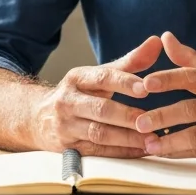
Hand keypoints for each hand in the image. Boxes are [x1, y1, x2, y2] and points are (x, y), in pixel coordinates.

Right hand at [32, 35, 161, 157]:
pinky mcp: (68, 148)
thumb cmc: (78, 95)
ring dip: (128, 137)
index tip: (146, 88)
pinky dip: (122, 152)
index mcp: (76, 78)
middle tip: (153, 119)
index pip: (101, 77)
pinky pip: (98, 152)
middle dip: (127, 115)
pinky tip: (141, 150)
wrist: (38, 119)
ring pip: (99, 133)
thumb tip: (156, 42)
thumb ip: (129, 62)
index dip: (124, 82)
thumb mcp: (97, 76)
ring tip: (152, 138)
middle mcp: (67, 101)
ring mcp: (66, 126)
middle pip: (100, 108)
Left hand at [134, 32, 195, 165]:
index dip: (169, 79)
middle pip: (192, 109)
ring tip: (148, 143)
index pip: (193, 76)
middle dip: (163, 116)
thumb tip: (164, 37)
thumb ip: (190, 59)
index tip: (146, 83)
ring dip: (170, 140)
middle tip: (138, 121)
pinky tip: (164, 153)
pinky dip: (182, 153)